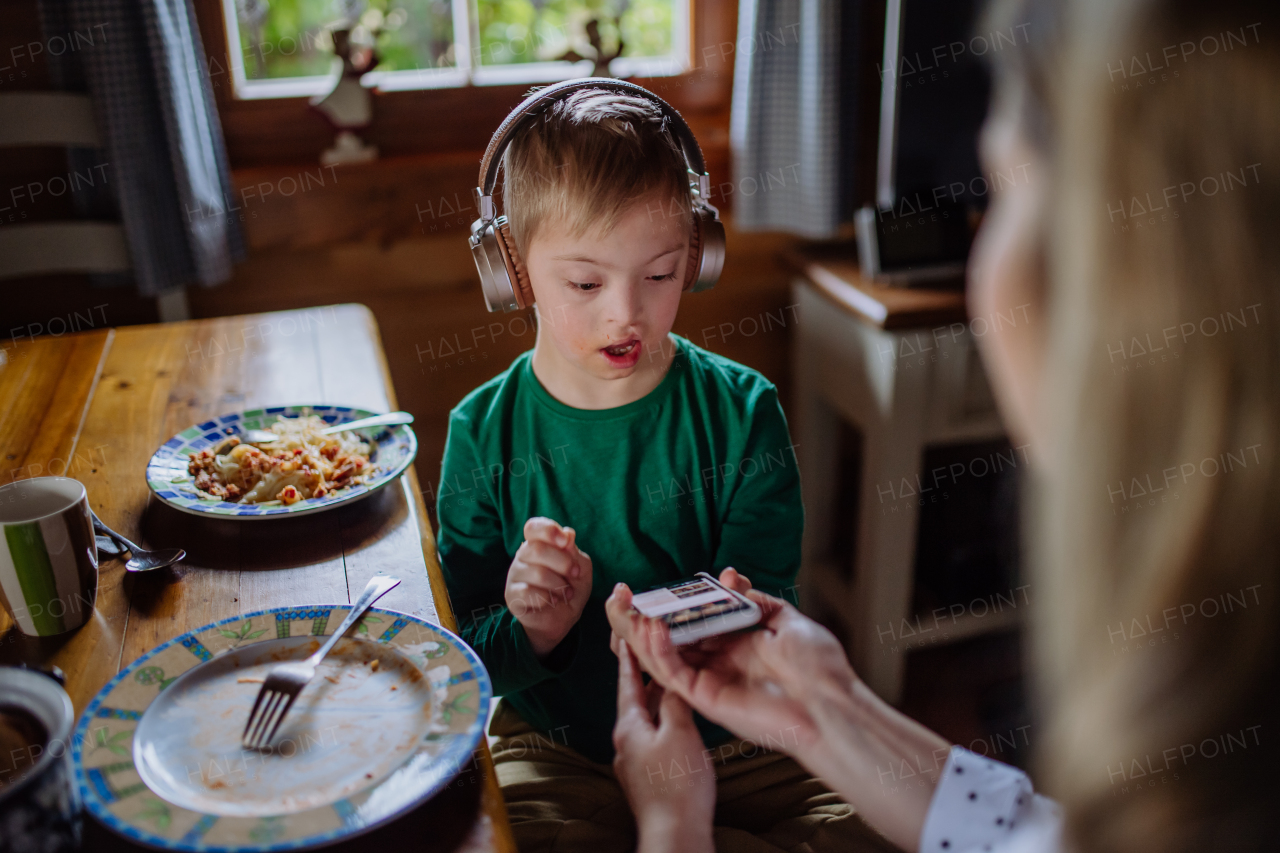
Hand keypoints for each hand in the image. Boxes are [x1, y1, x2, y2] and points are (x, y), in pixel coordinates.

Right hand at [506, 517, 592, 657]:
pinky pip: (528, 592)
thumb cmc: (571, 587)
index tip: (565, 541)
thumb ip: (573, 552)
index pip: (533, 527)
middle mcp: (523, 555)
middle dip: (563, 563)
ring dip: (558, 585)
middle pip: (536, 549)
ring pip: (536, 573)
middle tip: (575, 574)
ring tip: (566, 593)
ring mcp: (515, 575)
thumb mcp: (580, 568)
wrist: (563, 617)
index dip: (548, 530)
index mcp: (538, 543)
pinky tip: (552, 601)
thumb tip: (568, 533)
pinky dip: (547, 598)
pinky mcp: (512, 595)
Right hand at [608, 569, 950, 852]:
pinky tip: (653, 627)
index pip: (692, 622)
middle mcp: (717, 662)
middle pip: (667, 640)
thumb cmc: (818, 668)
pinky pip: (674, 674)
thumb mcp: (788, 620)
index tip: (660, 584)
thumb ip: (756, 601)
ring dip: (640, 632)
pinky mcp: (706, 698)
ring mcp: (709, 681)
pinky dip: (659, 651)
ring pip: (661, 657)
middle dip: (640, 617)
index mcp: (735, 645)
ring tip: (625, 607)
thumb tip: (733, 583)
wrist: (831, 703)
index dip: (672, 604)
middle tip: (621, 594)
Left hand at [612, 640, 715, 852]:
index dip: (629, 655)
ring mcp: (635, 761)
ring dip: (655, 697)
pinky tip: (676, 720)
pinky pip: (653, 737)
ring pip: (645, 718)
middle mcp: (625, 741)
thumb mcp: (680, 732)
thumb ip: (673, 702)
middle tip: (651, 648)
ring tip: (669, 678)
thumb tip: (669, 679)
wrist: (675, 836)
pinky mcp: (648, 776)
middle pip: (634, 698)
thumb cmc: (678, 785)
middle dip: (644, 674)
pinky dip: (662, 719)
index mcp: (629, 726)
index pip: (627, 680)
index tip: (626, 632)